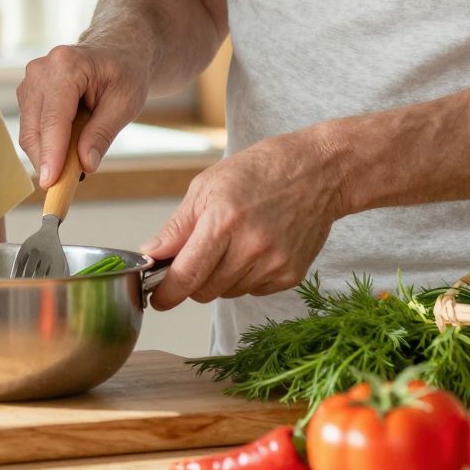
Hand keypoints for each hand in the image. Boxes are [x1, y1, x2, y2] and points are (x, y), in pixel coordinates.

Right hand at [16, 41, 148, 186]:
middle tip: (66, 188)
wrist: (117, 51)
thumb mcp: (126, 103)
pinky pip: (32, 129)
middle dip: (48, 161)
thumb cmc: (125, 72)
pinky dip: (47, 146)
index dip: (51, 153)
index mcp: (66, 66)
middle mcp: (40, 71)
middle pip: (35, 129)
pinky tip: (67, 150)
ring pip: (30, 133)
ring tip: (75, 164)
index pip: (53, 119)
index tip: (51, 182)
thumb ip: (103, 133)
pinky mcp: (28, 94)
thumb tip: (85, 164)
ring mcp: (30, 81)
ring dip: (48, 155)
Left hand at [142, 129, 345, 309]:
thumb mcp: (207, 186)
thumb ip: (177, 227)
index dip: (166, 293)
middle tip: (200, 254)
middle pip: (204, 290)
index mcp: (223, 220)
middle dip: (193, 280)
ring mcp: (274, 263)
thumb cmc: (260, 171)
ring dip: (221, 277)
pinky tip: (256, 248)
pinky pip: (254, 290)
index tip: (157, 298)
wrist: (319, 172)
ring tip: (235, 242)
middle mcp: (251, 247)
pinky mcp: (291, 275)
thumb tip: (150, 255)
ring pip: (228, 293)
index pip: (186, 275)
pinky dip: (247, 276)